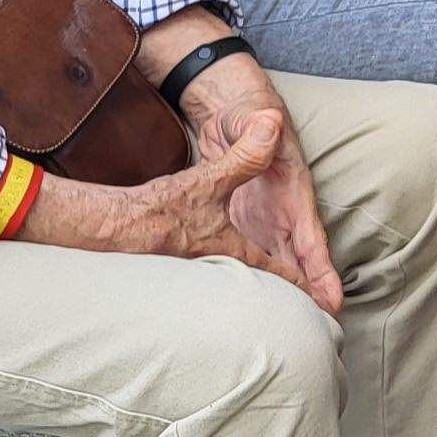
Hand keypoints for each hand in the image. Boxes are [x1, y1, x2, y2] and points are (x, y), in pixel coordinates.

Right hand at [11, 113, 307, 297]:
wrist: (106, 230)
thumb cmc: (159, 212)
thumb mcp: (210, 180)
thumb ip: (246, 154)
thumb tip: (273, 122)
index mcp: (235, 252)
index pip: (281, 271)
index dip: (306, 283)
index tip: (330, 303)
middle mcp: (219, 268)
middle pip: (264, 287)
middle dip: (289, 299)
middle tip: (317, 314)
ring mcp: (198, 275)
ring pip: (238, 286)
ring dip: (258, 292)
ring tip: (278, 306)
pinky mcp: (178, 272)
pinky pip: (214, 283)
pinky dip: (229, 285)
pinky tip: (223, 286)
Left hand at [176, 57, 342, 314]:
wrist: (234, 114)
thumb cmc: (247, 116)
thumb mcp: (253, 119)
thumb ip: (258, 127)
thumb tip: (269, 119)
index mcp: (292, 190)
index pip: (310, 235)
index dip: (321, 268)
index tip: (332, 298)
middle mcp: (284, 210)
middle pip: (302, 259)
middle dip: (314, 292)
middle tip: (325, 327)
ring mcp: (266, 218)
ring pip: (282, 261)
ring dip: (290, 291)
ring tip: (296, 326)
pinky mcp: (246, 221)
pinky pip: (256, 255)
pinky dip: (262, 279)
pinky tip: (258, 304)